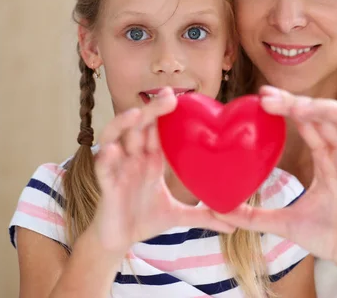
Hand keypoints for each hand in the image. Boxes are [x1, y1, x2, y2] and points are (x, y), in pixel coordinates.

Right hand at [90, 87, 234, 258]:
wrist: (118, 240)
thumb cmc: (144, 219)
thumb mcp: (178, 216)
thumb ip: (204, 216)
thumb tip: (233, 226)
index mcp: (150, 160)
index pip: (157, 129)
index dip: (165, 112)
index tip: (181, 97)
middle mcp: (133, 159)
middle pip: (138, 126)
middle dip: (151, 109)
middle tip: (168, 96)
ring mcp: (118, 170)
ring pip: (114, 137)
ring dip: (122, 123)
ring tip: (136, 113)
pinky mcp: (106, 186)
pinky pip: (102, 168)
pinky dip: (106, 157)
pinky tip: (113, 150)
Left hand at [215, 86, 336, 294]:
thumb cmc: (328, 239)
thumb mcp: (284, 223)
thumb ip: (253, 216)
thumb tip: (219, 212)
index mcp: (327, 161)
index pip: (307, 125)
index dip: (287, 108)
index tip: (262, 98)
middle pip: (321, 118)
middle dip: (295, 103)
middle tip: (267, 97)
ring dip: (320, 108)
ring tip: (294, 104)